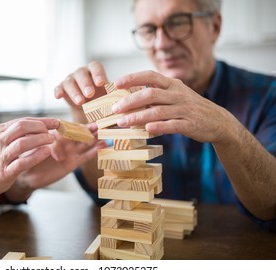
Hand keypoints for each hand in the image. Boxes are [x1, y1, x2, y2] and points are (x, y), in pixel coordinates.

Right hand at [0, 118, 58, 198]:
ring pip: (22, 143)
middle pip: (21, 127)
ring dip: (40, 140)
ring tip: (51, 140)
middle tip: (52, 132)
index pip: (22, 121)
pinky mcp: (4, 172)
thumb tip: (38, 126)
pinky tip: (46, 152)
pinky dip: (36, 156)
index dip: (41, 121)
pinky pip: (22, 162)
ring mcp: (0, 157)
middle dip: (40, 127)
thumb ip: (14, 134)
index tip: (55, 122)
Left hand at [16, 123, 105, 189]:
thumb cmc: (28, 157)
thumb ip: (47, 141)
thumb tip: (55, 135)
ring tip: (105, 132)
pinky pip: (85, 156)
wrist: (27, 176)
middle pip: (79, 134)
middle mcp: (64, 142)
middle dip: (89, 129)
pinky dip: (94, 151)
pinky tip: (103, 146)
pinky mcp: (72, 163)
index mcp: (55, 135)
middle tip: (101, 124)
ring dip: (94, 137)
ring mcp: (69, 152)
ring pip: (85, 143)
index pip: (68, 129)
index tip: (85, 123)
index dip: (77, 126)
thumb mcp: (36, 147)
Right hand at [54, 61, 108, 110]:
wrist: (88, 105)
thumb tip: (121, 101)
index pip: (95, 67)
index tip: (101, 83)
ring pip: (70, 82)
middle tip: (90, 94)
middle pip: (81, 74)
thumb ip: (112, 95)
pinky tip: (59, 96)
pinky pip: (59, 87)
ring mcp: (70, 79)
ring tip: (80, 102)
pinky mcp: (62, 88)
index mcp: (94, 70)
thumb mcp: (108, 95)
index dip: (98, 74)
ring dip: (74, 92)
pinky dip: (58, 91)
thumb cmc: (101, 98)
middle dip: (85, 84)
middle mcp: (81, 72)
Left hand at [113, 70, 233, 142]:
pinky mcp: (190, 124)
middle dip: (130, 101)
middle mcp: (178, 94)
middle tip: (114, 108)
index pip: (150, 76)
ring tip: (122, 122)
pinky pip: (173, 125)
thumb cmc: (189, 108)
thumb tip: (128, 101)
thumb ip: (155, 97)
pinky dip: (159, 127)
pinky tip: (147, 129)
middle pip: (151, 94)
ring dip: (138, 117)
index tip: (116, 83)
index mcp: (173, 85)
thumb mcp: (174, 96)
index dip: (133, 78)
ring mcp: (184, 109)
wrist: (218, 121)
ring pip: (158, 111)